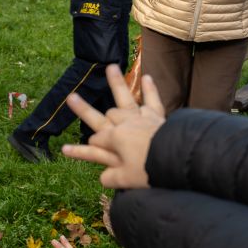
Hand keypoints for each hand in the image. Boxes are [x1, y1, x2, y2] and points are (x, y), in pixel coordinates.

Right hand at [61, 65, 164, 189]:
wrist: (177, 160)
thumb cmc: (149, 171)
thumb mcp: (125, 180)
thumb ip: (109, 178)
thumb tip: (103, 178)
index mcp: (113, 139)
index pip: (94, 143)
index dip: (86, 150)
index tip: (82, 155)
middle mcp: (124, 124)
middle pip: (103, 117)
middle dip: (84, 109)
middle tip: (71, 97)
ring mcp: (140, 118)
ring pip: (125, 98)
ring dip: (116, 82)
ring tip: (110, 67)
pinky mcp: (157, 117)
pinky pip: (152, 101)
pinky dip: (150, 89)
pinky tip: (146, 78)